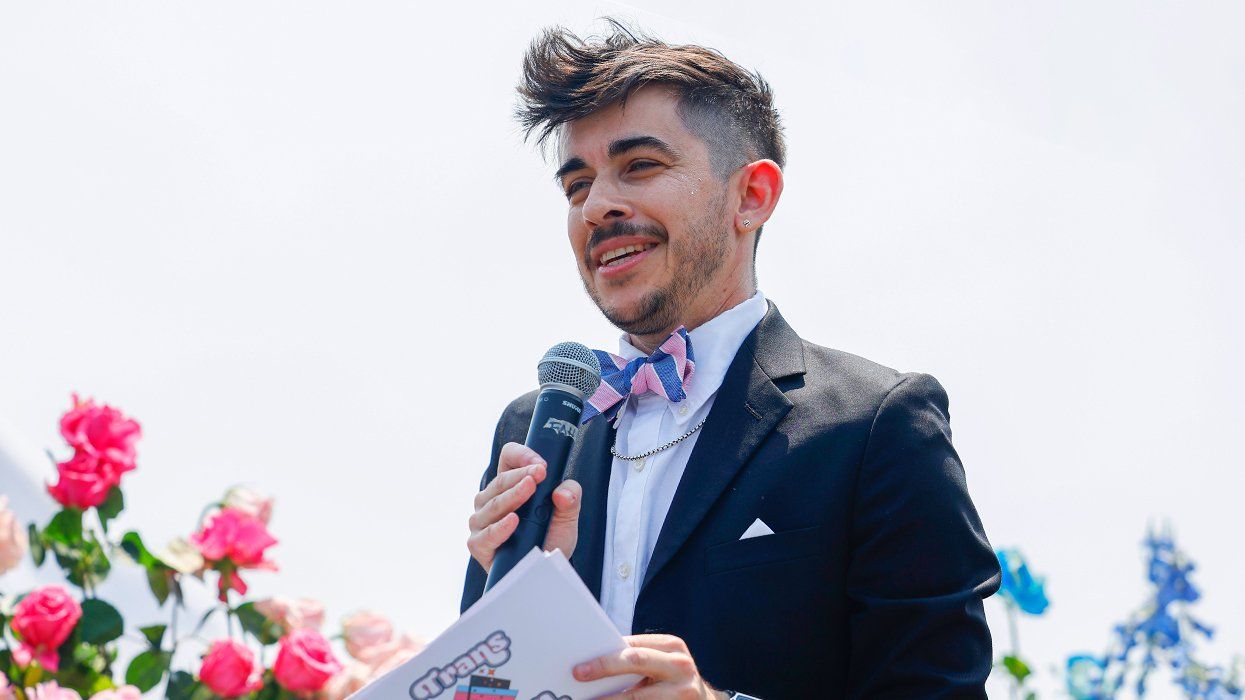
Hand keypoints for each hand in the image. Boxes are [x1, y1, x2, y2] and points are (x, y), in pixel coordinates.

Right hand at [467, 441, 581, 571]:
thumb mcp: (568, 514)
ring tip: (529, 490)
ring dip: (512, 496)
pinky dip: (500, 527)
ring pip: (493, 503)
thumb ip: (571, 496)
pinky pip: (486, 534)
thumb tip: (563, 493)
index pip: (508, 458)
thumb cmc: (550, 536)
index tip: (541, 466)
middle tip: (539, 475)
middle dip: (521, 476)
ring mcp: (481, 521)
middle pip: (501, 480)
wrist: (547, 570)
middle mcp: (491, 499)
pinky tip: (513, 521)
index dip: (522, 456)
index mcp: (509, 484)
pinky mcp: (478, 544)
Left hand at [574, 634, 726, 699]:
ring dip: (610, 699)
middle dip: (605, 667)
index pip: (633, 646)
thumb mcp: (661, 662)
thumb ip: (637, 657)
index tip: (581, 665)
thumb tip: (596, 659)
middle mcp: (680, 666)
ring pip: (637, 695)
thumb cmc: (672, 678)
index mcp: (672, 646)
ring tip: (591, 699)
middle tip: (580, 675)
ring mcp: (682, 691)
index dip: (605, 656)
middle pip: (636, 661)